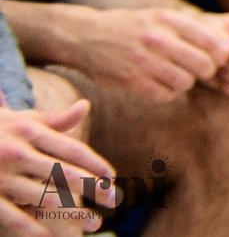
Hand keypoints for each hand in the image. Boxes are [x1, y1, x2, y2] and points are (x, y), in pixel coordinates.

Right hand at [0, 102, 111, 234]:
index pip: (72, 149)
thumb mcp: (20, 120)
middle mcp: (17, 153)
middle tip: (115, 201)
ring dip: (73, 213)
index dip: (95, 164)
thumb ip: (53, 120)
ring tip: (94, 223)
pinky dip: (31, 229)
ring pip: (44, 197)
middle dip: (94, 189)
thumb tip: (85, 106)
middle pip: (65, 174)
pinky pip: (12, 216)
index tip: (112, 177)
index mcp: (29, 132)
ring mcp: (0, 176)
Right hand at [62, 5, 228, 100]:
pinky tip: (161, 84)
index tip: (220, 58)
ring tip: (179, 76)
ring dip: (186, 82)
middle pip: (204, 65)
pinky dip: (168, 92)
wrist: (87, 36)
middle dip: (207, 71)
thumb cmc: (133, 27)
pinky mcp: (132, 80)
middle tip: (201, 70)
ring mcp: (144, 61)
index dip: (223, 54)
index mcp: (170, 20)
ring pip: (185, 82)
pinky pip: (165, 94)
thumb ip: (189, 28)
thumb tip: (226, 44)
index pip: (214, 42)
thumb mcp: (160, 17)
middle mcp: (159, 40)